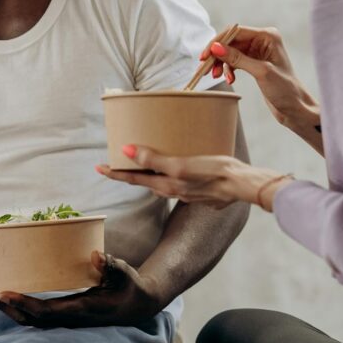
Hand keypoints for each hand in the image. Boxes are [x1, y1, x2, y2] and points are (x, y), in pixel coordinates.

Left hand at [0, 250, 165, 327]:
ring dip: (8, 309)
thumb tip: (96, 255)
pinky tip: (7, 295)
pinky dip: (19, 307)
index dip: (23, 303)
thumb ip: (110, 265)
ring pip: (31, 320)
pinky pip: (37, 315)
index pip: (46, 311)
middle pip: (31, 318)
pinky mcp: (64, 314)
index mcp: (82, 309)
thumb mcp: (124, 273)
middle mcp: (70, 317)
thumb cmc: (129, 286)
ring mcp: (66, 318)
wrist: (136, 305)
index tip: (3, 293)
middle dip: (6, 308)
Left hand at [96, 146, 290, 210]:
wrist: (243, 185)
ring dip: (151, 173)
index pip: (133, 178)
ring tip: (145, 162)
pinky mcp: (201, 189)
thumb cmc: (213, 172)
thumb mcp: (181, 165)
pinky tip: (177, 167)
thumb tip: (127, 150)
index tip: (99, 168)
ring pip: (162, 182)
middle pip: (146, 181)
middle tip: (118, 163)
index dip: (115, 173)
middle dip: (131, 172)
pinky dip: (171, 173)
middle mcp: (174, 191)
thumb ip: (154, 159)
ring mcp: (188, 192)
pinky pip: (179, 181)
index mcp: (166, 185)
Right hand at [203, 26, 321, 148]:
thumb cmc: (285, 89)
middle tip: (205, 67)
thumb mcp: (260, 72)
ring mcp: (258, 51)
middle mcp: (263, 40)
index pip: (236, 32)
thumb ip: (237, 58)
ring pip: (231, 51)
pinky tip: (230, 79)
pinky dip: (229, 69)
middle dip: (218, 54)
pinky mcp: (254, 62)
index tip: (205, 55)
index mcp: (268, 36)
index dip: (218, 42)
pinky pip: (235, 60)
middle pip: (231, 41)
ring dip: (222, 63)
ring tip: (217, 76)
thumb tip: (215, 47)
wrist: (295, 108)